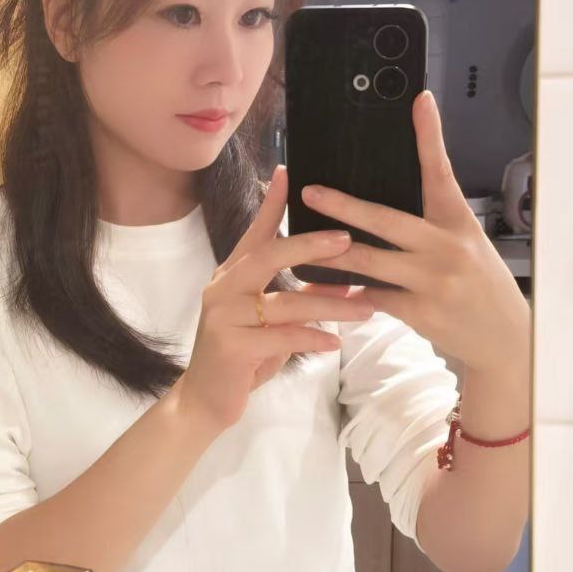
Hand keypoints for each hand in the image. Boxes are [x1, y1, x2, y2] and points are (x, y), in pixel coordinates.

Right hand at [174, 164, 374, 433]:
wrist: (206, 401)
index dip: (273, 201)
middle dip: (311, 245)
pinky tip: (336, 342)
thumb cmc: (244, 356)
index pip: (256, 231)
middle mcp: (224, 287)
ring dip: (330, 305)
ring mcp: (224, 316)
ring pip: (284, 302)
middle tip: (349, 240)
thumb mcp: (276, 323)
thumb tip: (345, 281)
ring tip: (366, 308)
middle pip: (269, 254)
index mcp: (233, 274)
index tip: (289, 170)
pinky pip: (281, 337)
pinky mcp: (231, 346)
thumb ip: (303, 298)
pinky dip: (312, 338)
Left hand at [304, 91, 529, 373]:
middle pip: (387, 219)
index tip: (419, 101)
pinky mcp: (421, 312)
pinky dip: (347, 293)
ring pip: (370, 261)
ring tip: (301, 243)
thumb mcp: (465, 244)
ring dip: (332, 253)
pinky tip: (323, 290)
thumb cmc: (479, 284)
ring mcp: (433, 280)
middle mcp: (447, 247)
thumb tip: (382, 208)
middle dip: (344, 206)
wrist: (503, 338)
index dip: (430, 136)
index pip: (441, 172)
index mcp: (458, 221)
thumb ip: (431, 224)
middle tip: (311, 192)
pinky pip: (372, 297)